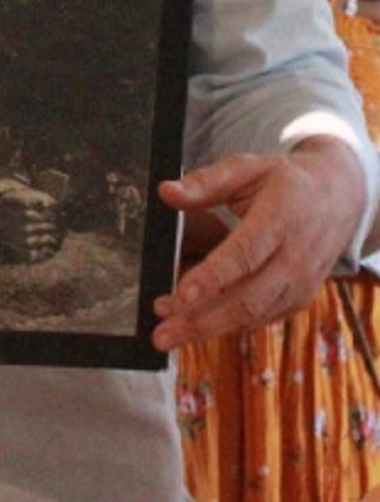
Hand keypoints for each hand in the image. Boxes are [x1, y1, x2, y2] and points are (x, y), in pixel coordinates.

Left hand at [152, 138, 365, 351]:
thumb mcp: (248, 168)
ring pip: (252, 315)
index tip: (181, 294)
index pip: (245, 253)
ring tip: (167, 331)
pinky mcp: (299, 299)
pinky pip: (261, 318)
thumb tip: (165, 192)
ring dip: (209, 326)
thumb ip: (206, 182)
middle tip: (161, 333)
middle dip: (202, 319)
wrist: (339, 197)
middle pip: (247, 298)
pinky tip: (196, 324)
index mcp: (281, 218)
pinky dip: (228, 325)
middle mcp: (294, 257)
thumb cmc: (285, 181)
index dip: (213, 277)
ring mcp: (300, 283)